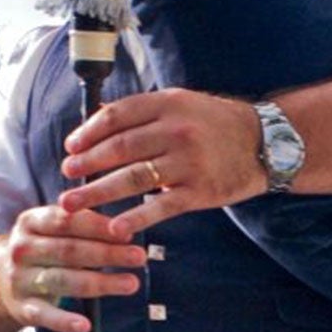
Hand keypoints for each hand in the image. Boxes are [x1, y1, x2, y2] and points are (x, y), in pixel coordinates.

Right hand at [0, 203, 146, 331]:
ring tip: (131, 284)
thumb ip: (81, 223)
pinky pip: (46, 316)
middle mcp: (22, 249)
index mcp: (31, 222)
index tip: (129, 230)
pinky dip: (65, 322)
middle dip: (107, 253)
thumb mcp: (50, 230)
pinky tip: (85, 326)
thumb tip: (128, 223)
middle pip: (69, 250)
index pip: (67, 221)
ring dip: (100, 283)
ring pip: (64, 280)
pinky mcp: (23, 308)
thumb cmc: (41, 251)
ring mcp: (20, 279)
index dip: (99, 226)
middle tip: (140, 256)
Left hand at [59, 89, 266, 233]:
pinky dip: (136, 218)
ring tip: (72, 203)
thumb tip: (98, 118)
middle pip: (120, 147)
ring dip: (98, 192)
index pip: (118, 116)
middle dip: (87, 163)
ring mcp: (188, 163)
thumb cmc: (217, 124)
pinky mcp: (200, 191)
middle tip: (65, 176)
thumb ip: (144, 112)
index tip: (70, 148)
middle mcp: (176, 131)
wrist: (265, 144)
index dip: (89, 132)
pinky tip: (115, 228)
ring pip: (134, 177)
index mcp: (168, 104)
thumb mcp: (182, 104)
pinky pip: (161, 207)